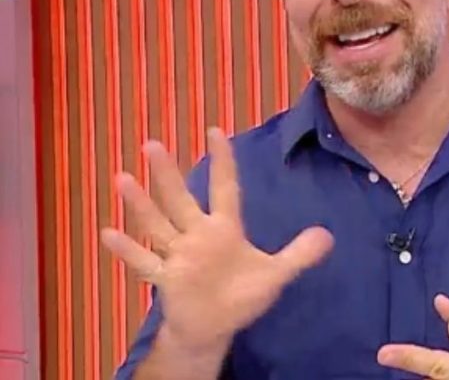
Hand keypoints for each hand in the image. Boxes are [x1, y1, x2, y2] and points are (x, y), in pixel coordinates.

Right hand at [100, 128, 334, 349]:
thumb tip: (328, 235)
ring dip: (140, 204)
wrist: (214, 328)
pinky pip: (144, 262)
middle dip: (167, 174)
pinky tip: (108, 232)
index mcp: (224, 229)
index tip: (215, 131)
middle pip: (180, 199)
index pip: (224, 188)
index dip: (222, 162)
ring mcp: (178, 256)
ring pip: (157, 224)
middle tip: (152, 143)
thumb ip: (299, 255)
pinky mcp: (166, 278)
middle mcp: (197, 236)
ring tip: (123, 178)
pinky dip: (127, 250)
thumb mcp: (275, 275)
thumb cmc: (241, 296)